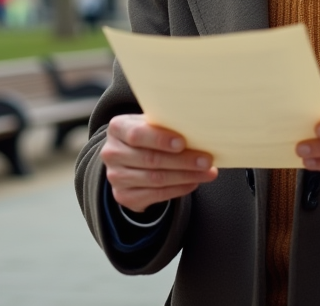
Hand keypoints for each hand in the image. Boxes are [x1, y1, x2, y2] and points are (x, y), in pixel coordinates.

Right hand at [101, 114, 217, 213]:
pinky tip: (193, 182)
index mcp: (117, 128)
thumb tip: (198, 129)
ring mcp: (116, 177)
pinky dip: (178, 189)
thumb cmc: (147, 136)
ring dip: (186, 176)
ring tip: (207, 173)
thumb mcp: (150, 123)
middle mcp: (112, 153)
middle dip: (183, 161)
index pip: (137, 134)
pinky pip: (156, 195)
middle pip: (150, 159)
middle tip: (207, 160)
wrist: (128, 159)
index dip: (160, 139)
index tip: (183, 142)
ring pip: (156, 179)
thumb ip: (166, 124)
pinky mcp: (123, 196)